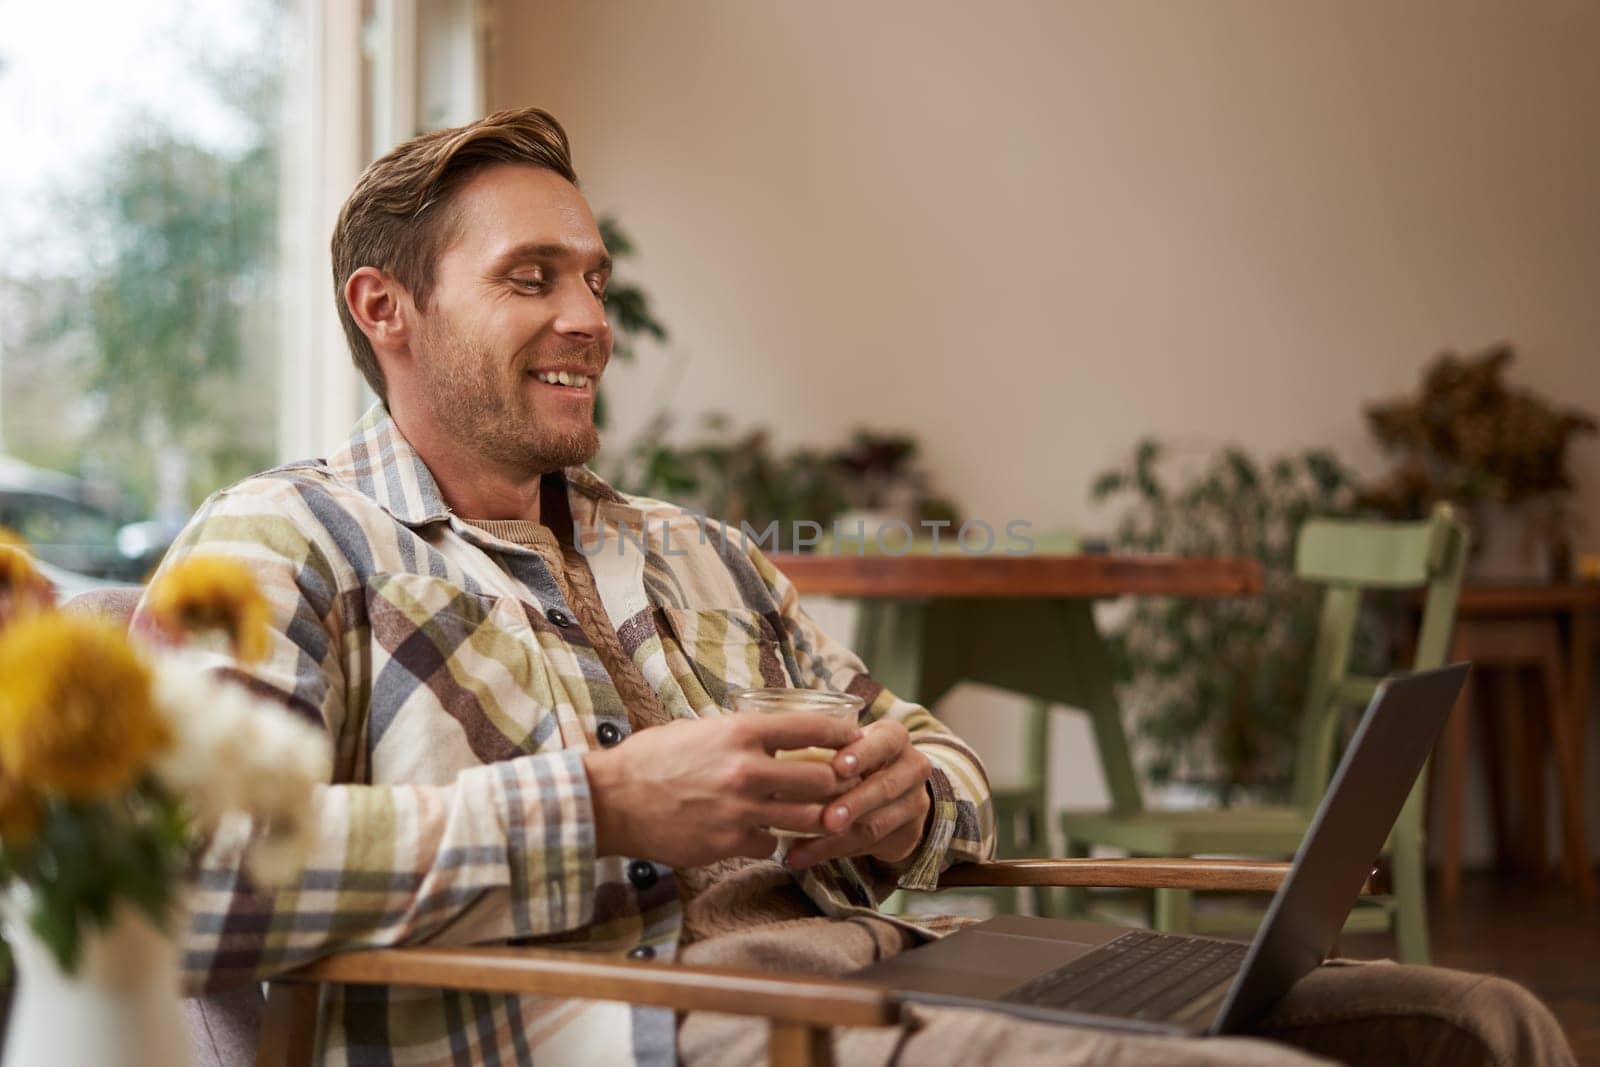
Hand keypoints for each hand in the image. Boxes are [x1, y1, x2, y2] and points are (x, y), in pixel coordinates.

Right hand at [582, 712, 861, 867]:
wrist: (611, 801)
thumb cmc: (652, 760)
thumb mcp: (699, 729)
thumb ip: (740, 734)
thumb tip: (774, 733)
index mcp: (740, 732)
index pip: (811, 728)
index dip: (841, 734)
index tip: (854, 739)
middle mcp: (746, 770)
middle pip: (823, 779)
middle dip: (835, 784)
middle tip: (840, 786)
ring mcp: (739, 811)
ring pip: (807, 819)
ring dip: (814, 817)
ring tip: (816, 815)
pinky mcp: (728, 844)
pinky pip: (771, 845)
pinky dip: (770, 841)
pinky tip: (758, 834)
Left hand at [783, 719, 931, 870]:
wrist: (893, 792)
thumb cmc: (855, 760)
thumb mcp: (846, 747)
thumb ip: (825, 750)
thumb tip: (775, 760)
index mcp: (894, 737)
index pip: (885, 741)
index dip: (862, 754)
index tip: (838, 767)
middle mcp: (912, 766)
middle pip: (884, 787)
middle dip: (852, 804)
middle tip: (826, 819)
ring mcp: (915, 802)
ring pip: (876, 823)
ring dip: (835, 839)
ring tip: (800, 848)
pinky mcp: (909, 833)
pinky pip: (870, 847)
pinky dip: (833, 853)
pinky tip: (802, 857)